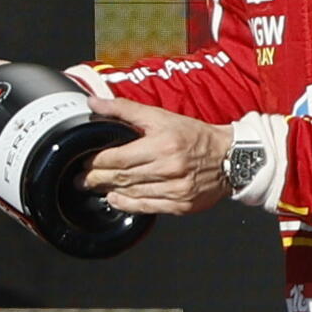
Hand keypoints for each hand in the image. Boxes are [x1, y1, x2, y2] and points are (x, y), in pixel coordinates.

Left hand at [80, 96, 233, 215]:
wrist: (231, 157)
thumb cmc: (195, 135)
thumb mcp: (160, 116)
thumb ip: (124, 109)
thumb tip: (94, 103)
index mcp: (162, 145)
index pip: (118, 157)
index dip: (97, 162)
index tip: (83, 161)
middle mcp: (169, 169)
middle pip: (122, 177)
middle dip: (96, 179)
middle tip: (81, 179)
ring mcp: (176, 190)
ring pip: (132, 193)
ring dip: (109, 191)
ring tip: (94, 187)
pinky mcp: (181, 205)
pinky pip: (147, 208)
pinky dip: (128, 205)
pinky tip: (116, 199)